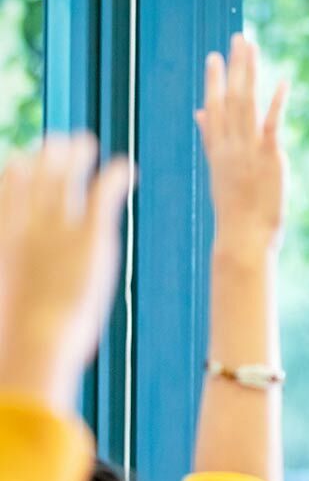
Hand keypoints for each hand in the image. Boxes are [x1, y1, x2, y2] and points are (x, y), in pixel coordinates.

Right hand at [0, 135, 133, 411]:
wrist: (35, 339)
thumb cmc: (19, 335)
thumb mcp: (10, 300)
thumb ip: (18, 282)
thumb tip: (16, 310)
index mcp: (5, 234)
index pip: (6, 189)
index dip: (17, 171)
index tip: (24, 161)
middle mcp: (27, 223)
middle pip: (35, 175)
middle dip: (46, 154)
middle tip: (60, 141)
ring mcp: (58, 227)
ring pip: (66, 176)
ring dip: (76, 155)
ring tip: (87, 141)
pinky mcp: (91, 236)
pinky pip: (103, 194)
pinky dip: (114, 177)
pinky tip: (126, 168)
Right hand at [196, 33, 288, 252]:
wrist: (242, 236)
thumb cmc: (235, 210)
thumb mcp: (220, 172)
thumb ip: (211, 139)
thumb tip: (201, 114)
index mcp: (218, 149)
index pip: (213, 107)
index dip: (214, 81)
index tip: (214, 56)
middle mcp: (230, 144)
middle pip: (229, 98)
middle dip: (234, 67)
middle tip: (239, 38)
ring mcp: (247, 149)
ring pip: (246, 103)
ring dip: (249, 73)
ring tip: (252, 47)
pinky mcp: (268, 157)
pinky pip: (272, 124)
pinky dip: (276, 102)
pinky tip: (283, 81)